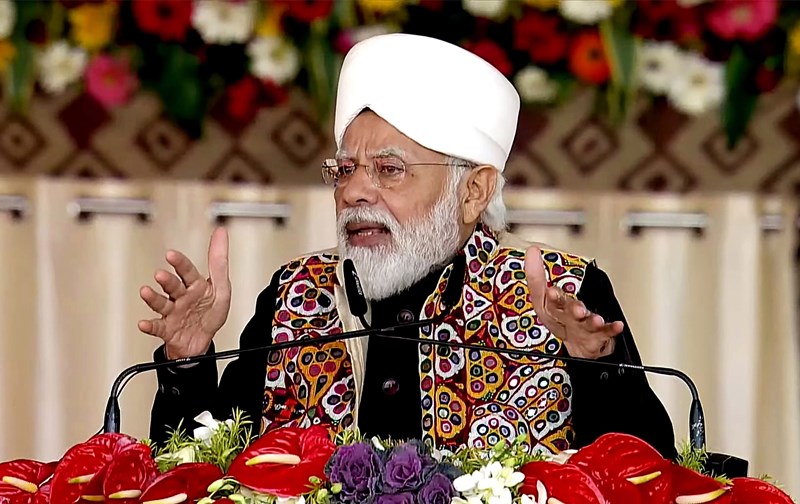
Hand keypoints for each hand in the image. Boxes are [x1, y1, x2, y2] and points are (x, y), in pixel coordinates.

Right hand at [138, 227, 231, 358]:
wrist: (202, 343)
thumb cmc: (209, 313)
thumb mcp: (221, 287)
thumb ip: (219, 261)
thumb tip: (220, 233)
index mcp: (194, 285)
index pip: (186, 270)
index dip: (179, 262)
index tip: (171, 254)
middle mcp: (181, 297)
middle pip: (173, 286)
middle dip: (167, 280)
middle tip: (160, 275)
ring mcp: (173, 313)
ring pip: (161, 304)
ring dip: (153, 298)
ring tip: (146, 292)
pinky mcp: (167, 330)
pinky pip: (157, 327)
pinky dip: (149, 326)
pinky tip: (143, 323)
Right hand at [525, 246, 622, 358]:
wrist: (577, 346)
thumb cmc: (561, 319)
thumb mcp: (544, 298)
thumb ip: (537, 275)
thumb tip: (531, 250)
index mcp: (551, 307)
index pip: (542, 297)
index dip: (548, 297)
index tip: (550, 290)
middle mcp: (565, 318)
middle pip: (567, 313)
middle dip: (572, 310)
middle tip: (578, 310)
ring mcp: (581, 328)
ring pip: (585, 324)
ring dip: (591, 321)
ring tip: (597, 320)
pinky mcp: (597, 335)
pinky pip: (605, 332)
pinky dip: (611, 328)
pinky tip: (617, 325)